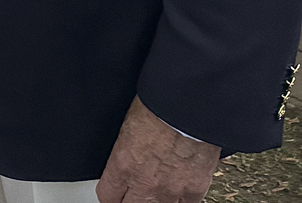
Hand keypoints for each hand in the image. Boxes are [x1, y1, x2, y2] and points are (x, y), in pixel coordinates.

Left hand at [96, 97, 220, 202]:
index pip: (107, 196)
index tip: (114, 192)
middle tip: (132, 192)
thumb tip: (126, 156)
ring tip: (155, 190)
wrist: (189, 108)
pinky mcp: (194, 190)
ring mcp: (170, 190)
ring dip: (153, 200)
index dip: (111, 194)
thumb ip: (125, 150)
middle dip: (128, 200)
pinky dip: (179, 200)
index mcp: (122, 165)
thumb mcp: (128, 126)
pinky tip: (176, 191)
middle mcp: (144, 182)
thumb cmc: (159, 107)